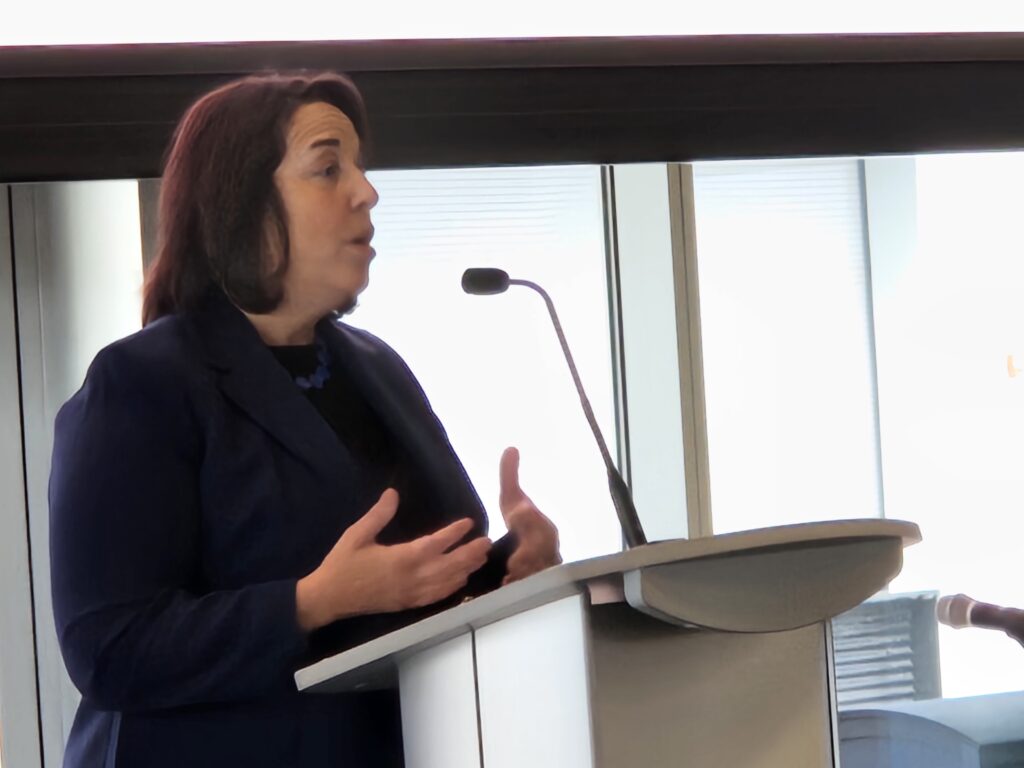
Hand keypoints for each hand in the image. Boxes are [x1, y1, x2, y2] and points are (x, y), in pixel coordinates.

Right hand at [296, 489, 491, 630]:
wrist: (329, 598)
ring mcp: (412, 593)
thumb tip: (393, 493)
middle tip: (487, 542)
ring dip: (467, 569)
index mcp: (401, 558)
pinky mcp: (409, 603)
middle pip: (450, 565)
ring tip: (481, 557)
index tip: (469, 523)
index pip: (436, 544)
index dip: (455, 533)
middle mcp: (412, 577)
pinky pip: (437, 596)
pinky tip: (461, 580)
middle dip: (470, 553)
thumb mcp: (357, 534)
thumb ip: (378, 514)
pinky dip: (453, 587)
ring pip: (447, 582)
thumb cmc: (343, 564)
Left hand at [499, 447, 560, 584]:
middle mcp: (549, 548)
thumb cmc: (520, 524)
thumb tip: (510, 448)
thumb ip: (509, 476)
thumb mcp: (512, 499)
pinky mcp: (539, 586)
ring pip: (539, 573)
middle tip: (514, 561)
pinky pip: (533, 589)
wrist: (526, 551)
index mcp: (544, 527)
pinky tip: (506, 589)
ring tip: (509, 578)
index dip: (529, 518)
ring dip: (525, 575)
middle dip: (529, 554)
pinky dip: (520, 588)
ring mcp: (546, 569)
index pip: (540, 521)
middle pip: (543, 551)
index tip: (519, 514)